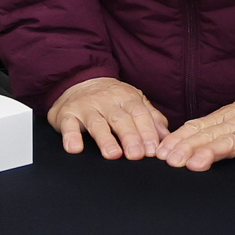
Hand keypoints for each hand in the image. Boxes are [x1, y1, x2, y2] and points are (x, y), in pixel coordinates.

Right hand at [49, 76, 169, 159]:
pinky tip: (75, 148)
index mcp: (126, 97)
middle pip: (120, 119)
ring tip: (113, 154)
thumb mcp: (134, 101)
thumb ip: (151, 118)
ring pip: (96, 123)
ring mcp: (86, 106)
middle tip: (136, 155)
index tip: (152, 150)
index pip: (139, 114)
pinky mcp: (67, 113)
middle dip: (130, 137)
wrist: (78, 79)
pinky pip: (68, 125)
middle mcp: (106, 100)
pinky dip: (70, 136)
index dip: (147, 132)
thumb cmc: (110, 98)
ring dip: (105, 139)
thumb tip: (167, 136)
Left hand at [154, 94, 234, 172]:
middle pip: (208, 134)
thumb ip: (217, 131)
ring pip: (231, 139)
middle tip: (170, 162)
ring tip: (196, 165)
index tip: (159, 153)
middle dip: (187, 147)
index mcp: (226, 116)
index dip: (177, 139)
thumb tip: (188, 144)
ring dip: (212, 151)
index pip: (196, 127)